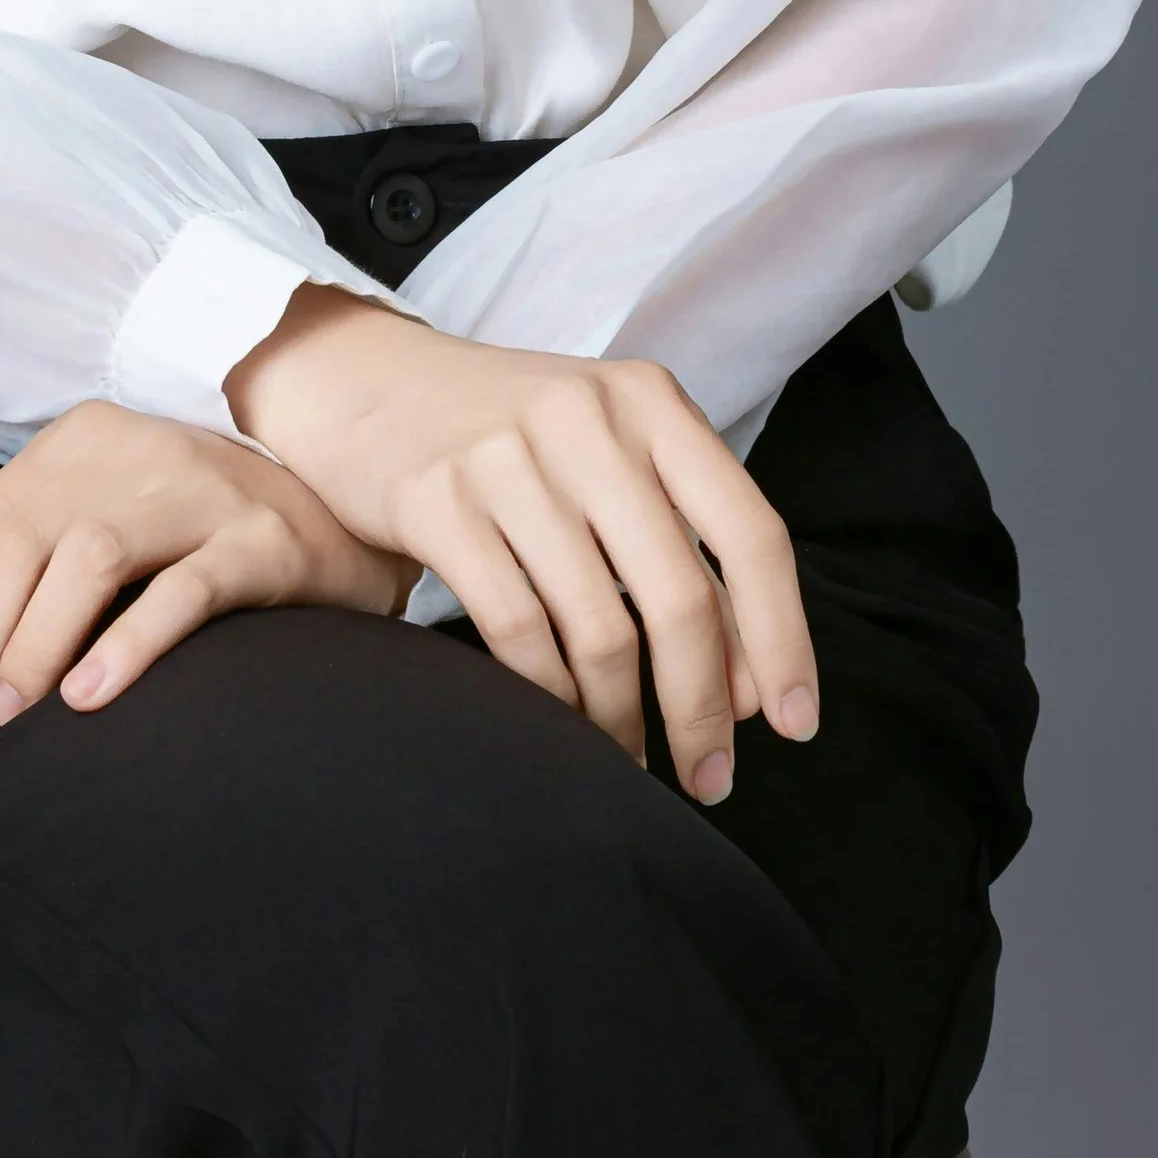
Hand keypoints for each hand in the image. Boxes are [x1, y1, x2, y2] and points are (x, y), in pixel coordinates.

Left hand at [0, 396, 409, 746]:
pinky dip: (127, 643)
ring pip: (88, 555)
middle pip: (18, 539)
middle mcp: (133, 452)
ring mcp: (202, 491)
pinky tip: (89, 696)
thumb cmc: (201, 536)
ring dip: (35, 643)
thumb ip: (36, 558)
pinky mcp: (261, 540)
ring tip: (16, 714)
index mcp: (80, 443)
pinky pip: (184, 588)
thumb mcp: (107, 519)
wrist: (342, 510)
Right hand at [224, 291, 815, 798]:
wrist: (361, 379)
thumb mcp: (604, 449)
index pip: (752, 533)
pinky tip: (558, 721)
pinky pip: (518, 632)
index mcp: (650, 402)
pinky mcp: (438, 499)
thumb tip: (748, 685)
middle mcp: (589, 419)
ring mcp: (509, 458)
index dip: (783, 639)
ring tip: (629, 759)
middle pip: (680, 598)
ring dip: (622, 720)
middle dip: (703, 708)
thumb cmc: (504, 433)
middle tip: (711, 778)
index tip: (796, 723)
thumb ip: (677, 541)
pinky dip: (549, 696)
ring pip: (601, 629)